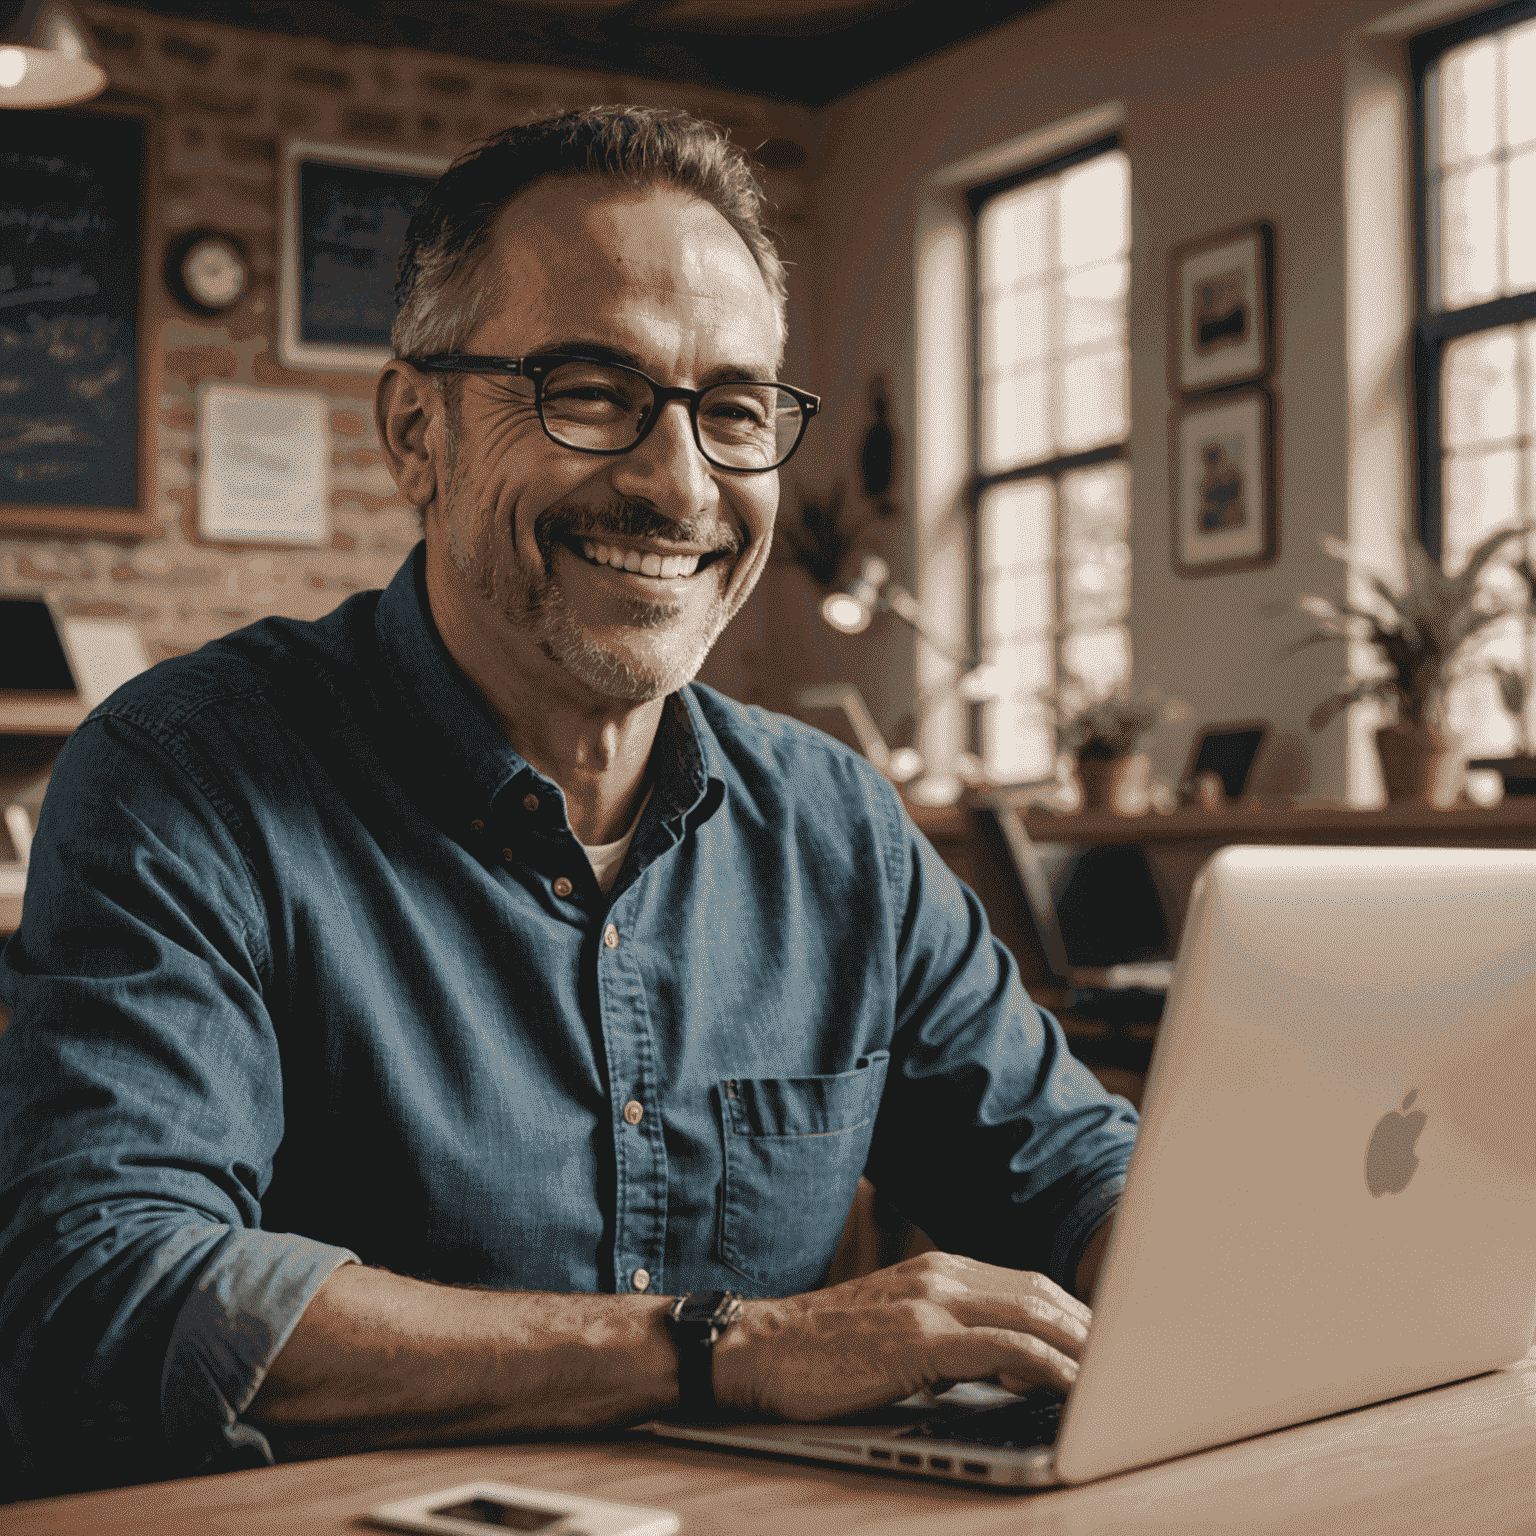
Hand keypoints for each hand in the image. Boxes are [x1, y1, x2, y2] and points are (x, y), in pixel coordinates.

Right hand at [711, 1251, 1090, 1422]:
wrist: (757, 1351)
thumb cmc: (824, 1354)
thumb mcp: (897, 1333)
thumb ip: (952, 1338)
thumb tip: (1016, 1374)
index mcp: (939, 1272)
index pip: (1030, 1287)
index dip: (1078, 1317)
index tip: (1113, 1347)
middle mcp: (942, 1276)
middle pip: (1044, 1296)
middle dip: (1095, 1332)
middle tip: (1136, 1369)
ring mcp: (930, 1302)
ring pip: (1034, 1315)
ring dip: (1085, 1349)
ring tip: (1121, 1382)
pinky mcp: (918, 1339)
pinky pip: (1005, 1349)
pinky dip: (1050, 1368)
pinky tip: (1075, 1391)